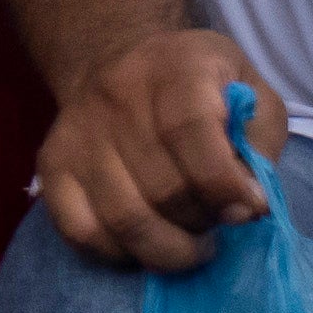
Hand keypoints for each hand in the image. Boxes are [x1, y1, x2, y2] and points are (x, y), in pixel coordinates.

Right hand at [33, 29, 284, 275]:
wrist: (121, 58)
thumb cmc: (204, 87)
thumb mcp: (253, 95)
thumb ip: (260, 143)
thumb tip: (248, 202)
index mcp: (176, 67)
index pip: (189, 131)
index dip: (224, 185)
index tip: (248, 208)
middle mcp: (117, 92)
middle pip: (162, 187)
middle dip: (204, 221)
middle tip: (219, 220)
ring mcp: (78, 130)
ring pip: (124, 218)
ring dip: (171, 249)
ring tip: (191, 241)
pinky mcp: (52, 163)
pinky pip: (81, 231)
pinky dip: (121, 254)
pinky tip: (147, 241)